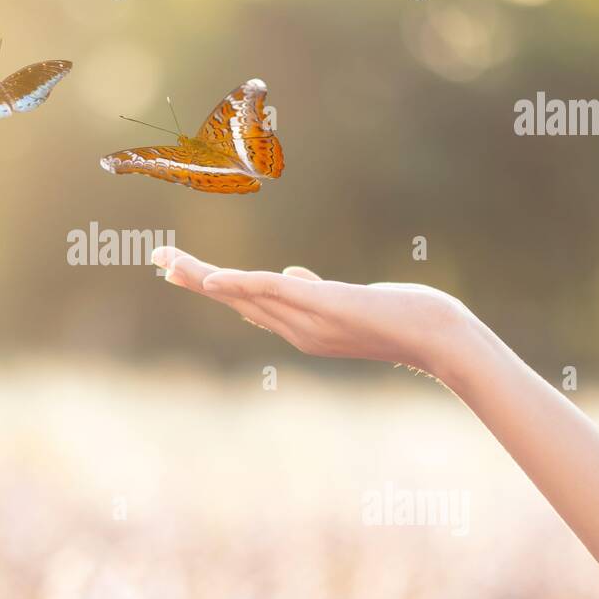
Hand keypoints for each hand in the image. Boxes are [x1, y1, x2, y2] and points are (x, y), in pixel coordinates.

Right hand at [150, 246, 476, 379]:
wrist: (441, 339)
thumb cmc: (403, 319)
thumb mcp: (352, 301)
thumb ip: (317, 290)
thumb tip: (295, 275)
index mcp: (299, 326)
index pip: (245, 302)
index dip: (210, 285)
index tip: (182, 270)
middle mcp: (295, 328)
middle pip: (233, 299)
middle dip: (193, 278)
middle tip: (157, 259)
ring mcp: (308, 320)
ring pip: (245, 294)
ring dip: (204, 277)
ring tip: (170, 262)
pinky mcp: (325, 306)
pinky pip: (274, 293)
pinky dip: (240, 285)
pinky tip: (214, 278)